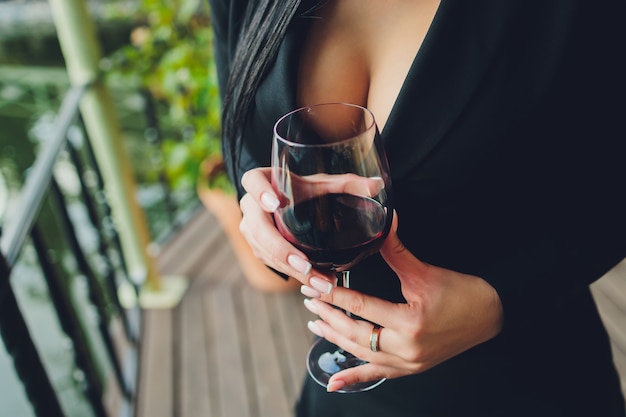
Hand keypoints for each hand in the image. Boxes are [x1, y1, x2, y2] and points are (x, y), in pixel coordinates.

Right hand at [239, 167, 384, 286]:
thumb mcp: (324, 184)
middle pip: (257, 228)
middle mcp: (250, 205)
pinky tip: (313, 283)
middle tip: (305, 265)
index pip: (252, 181)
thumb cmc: (306, 189)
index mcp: (262, 179)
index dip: (260, 192)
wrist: (288, 203)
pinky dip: (291, 273)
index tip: (275, 204)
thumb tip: (377, 186)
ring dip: (290, 269)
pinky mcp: (257, 247)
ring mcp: (250, 228)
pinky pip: (270, 262)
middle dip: (281, 249)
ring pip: (263, 251)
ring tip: (319, 281)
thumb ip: (349, 184)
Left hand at [302, 214, 503, 391]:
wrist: (491, 317)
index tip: (313, 284)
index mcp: (409, 322)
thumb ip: (397, 251)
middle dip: (328, 315)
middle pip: (355, 333)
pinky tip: (334, 382)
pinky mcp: (411, 369)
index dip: (333, 294)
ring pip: (361, 353)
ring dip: (335, 338)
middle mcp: (406, 349)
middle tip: (309, 300)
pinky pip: (377, 374)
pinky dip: (354, 377)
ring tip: (315, 323)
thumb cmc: (463, 294)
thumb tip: (383, 221)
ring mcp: (408, 363)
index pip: (360, 306)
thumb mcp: (426, 273)